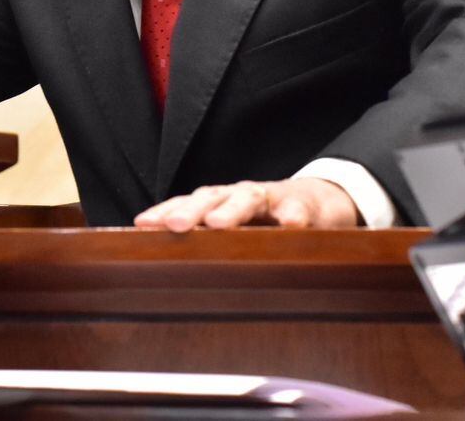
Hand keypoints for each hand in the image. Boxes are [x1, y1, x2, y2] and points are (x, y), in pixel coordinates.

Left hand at [133, 178, 359, 232]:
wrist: (321, 200)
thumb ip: (205, 242)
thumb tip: (160, 269)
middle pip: (212, 197)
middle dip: (191, 211)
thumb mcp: (235, 229)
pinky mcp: (305, 207)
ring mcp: (272, 198)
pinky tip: (289, 227)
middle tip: (175, 225)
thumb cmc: (266, 220)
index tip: (143, 225)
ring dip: (232, 210)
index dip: (165, 212)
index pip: (187, 203)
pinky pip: (298, 212)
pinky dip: (293, 217)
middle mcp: (240, 195)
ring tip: (217, 224)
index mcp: (220, 202)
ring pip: (249, 199)